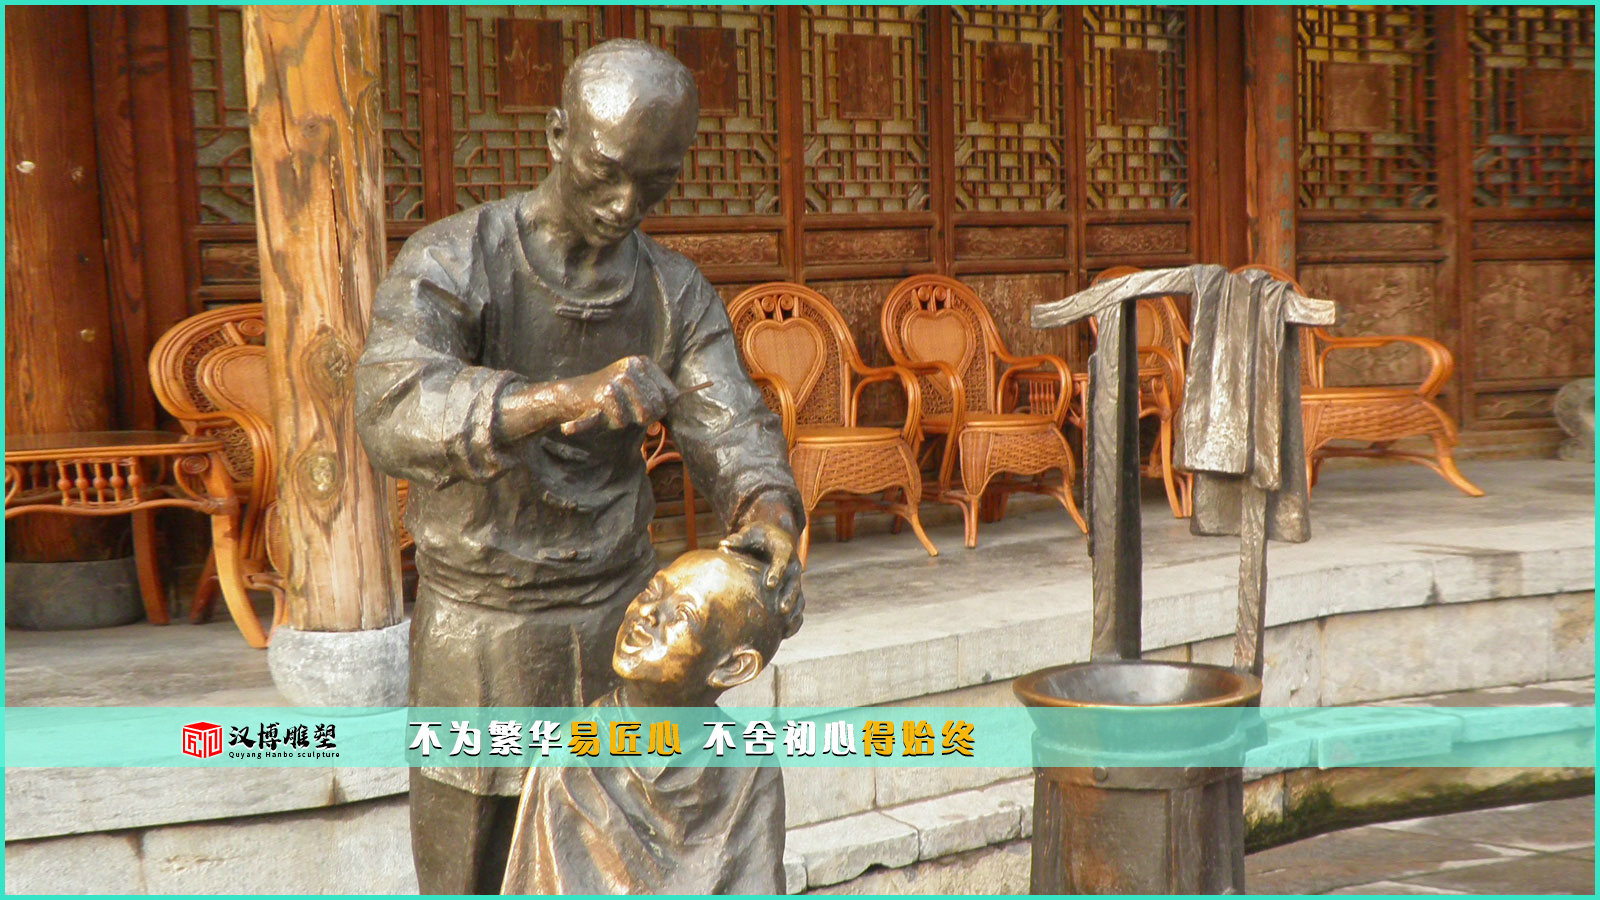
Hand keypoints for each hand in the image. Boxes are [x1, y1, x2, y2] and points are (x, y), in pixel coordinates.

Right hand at [557, 356, 679, 436]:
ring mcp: (619, 380)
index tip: (646, 408)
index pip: (672, 395)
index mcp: (643, 362)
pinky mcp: (606, 395)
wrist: (575, 394)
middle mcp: (632, 367)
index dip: (662, 408)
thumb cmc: (611, 395)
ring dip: (628, 420)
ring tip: (615, 410)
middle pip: (658, 407)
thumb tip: (679, 398)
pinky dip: (613, 423)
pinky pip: (623, 421)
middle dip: (645, 417)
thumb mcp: (636, 385)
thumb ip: (657, 393)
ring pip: (642, 415)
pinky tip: (603, 412)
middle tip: (627, 412)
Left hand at [721, 509, 803, 636]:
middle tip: (782, 609)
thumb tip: (723, 545)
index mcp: (783, 550)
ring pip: (798, 596)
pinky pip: (798, 606)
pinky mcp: (793, 589)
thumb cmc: (758, 536)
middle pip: (793, 582)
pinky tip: (786, 633)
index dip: (777, 572)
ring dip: (793, 611)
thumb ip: (738, 540)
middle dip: (789, 596)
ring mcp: (794, 580)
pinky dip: (795, 620)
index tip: (770, 584)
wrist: (775, 538)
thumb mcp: (750, 533)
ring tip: (785, 627)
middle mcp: (793, 566)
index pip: (782, 561)